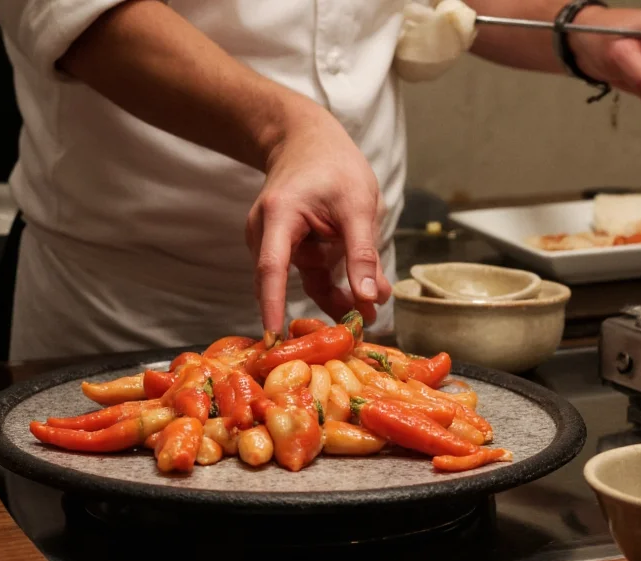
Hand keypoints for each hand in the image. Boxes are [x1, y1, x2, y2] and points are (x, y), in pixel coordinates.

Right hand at [245, 98, 391, 333]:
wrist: (307, 141)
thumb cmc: (334, 165)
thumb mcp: (359, 206)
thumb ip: (363, 254)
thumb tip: (370, 300)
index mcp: (279, 216)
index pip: (271, 269)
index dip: (272, 306)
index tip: (274, 340)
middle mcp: (264, 232)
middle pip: (291, 281)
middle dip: (330, 302)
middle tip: (367, 321)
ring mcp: (271, 241)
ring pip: (305, 279)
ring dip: (338, 292)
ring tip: (375, 300)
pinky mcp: (283, 248)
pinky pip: (308, 272)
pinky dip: (333, 280)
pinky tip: (360, 285)